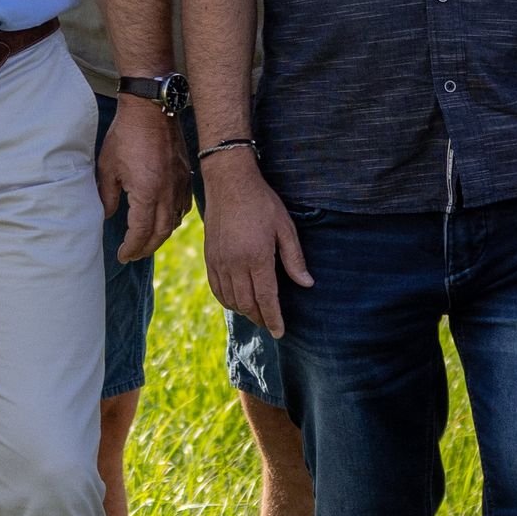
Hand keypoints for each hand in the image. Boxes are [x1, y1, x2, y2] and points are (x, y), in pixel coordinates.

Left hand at [99, 97, 185, 264]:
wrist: (152, 106)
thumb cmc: (126, 134)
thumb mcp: (108, 166)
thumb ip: (106, 195)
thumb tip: (107, 215)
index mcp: (147, 192)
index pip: (140, 232)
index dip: (131, 248)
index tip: (122, 255)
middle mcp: (167, 192)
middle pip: (160, 232)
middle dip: (146, 248)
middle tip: (132, 254)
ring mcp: (180, 183)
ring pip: (175, 221)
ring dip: (160, 234)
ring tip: (146, 240)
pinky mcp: (185, 174)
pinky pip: (184, 205)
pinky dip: (174, 217)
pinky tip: (166, 218)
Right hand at [199, 149, 308, 336]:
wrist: (229, 183)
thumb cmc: (262, 202)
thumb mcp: (285, 227)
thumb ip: (294, 258)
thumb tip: (307, 284)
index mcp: (257, 257)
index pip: (266, 298)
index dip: (274, 318)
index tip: (280, 332)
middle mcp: (235, 264)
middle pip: (248, 303)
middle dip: (261, 319)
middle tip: (272, 325)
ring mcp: (219, 262)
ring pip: (231, 299)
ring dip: (245, 311)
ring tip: (258, 315)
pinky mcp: (210, 258)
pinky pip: (217, 289)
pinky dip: (227, 301)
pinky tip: (237, 302)